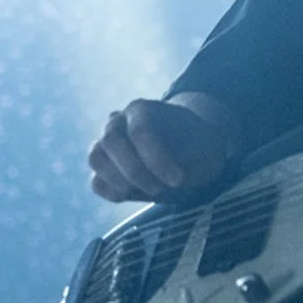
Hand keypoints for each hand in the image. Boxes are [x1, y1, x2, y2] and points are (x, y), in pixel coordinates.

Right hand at [88, 97, 232, 202]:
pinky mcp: (105, 170)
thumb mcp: (206, 146)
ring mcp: (107, 145)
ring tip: (151, 191)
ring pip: (96, 159)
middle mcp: (118, 122)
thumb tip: (172, 176)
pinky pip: (97, 183)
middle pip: (110, 142)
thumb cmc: (199, 145)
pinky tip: (138, 194)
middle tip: (161, 188)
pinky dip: (113, 193)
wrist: (191, 151)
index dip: (157, 159)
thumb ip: (191, 156)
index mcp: (142, 109)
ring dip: (121, 181)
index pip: (140, 131)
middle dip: (136, 171)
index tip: (178, 179)